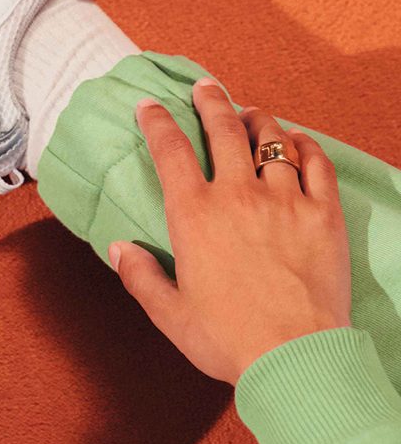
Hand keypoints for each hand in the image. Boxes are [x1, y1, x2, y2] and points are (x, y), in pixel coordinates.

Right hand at [109, 78, 351, 384]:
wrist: (294, 355)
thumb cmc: (227, 339)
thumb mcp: (169, 313)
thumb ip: (141, 276)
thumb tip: (120, 248)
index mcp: (194, 217)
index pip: (170, 151)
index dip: (157, 122)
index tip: (149, 106)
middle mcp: (238, 196)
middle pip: (223, 129)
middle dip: (210, 101)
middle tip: (205, 88)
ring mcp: (285, 200)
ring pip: (272, 139)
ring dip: (257, 119)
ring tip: (250, 113)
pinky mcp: (323, 213)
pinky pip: (316, 163)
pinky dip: (304, 145)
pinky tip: (297, 140)